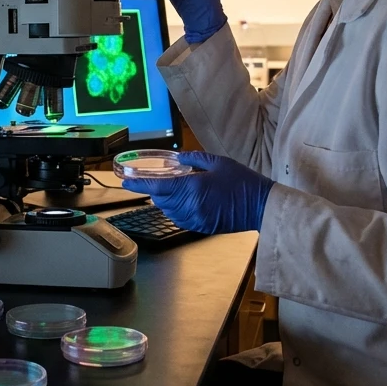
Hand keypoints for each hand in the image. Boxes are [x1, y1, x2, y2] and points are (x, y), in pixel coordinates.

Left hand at [124, 150, 273, 233]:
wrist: (261, 206)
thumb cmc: (242, 182)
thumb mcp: (218, 162)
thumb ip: (193, 159)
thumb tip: (177, 158)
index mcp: (192, 188)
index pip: (158, 186)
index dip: (139, 185)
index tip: (125, 182)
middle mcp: (190, 206)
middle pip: (160, 199)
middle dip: (154, 190)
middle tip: (156, 180)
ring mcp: (195, 219)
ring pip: (167, 210)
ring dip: (165, 200)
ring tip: (173, 189)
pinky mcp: (201, 227)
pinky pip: (179, 219)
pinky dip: (175, 210)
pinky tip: (184, 201)